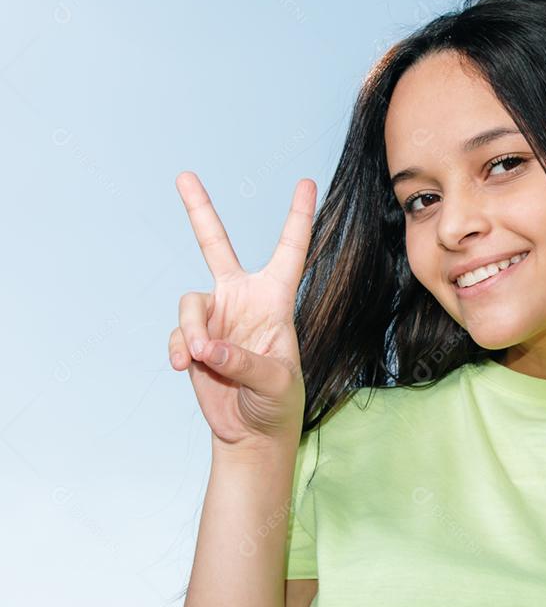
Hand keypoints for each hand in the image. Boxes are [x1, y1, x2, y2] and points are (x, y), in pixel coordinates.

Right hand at [167, 171, 316, 452]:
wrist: (251, 431)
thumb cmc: (278, 402)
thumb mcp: (275, 383)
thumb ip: (244, 362)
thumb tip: (207, 348)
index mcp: (276, 299)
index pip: (290, 250)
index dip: (299, 217)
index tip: (307, 182)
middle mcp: (243, 299)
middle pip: (216, 245)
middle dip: (199, 210)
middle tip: (184, 175)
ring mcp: (216, 317)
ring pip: (190, 302)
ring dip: (191, 330)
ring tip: (200, 359)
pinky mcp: (194, 338)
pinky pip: (178, 333)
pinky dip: (179, 347)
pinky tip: (187, 367)